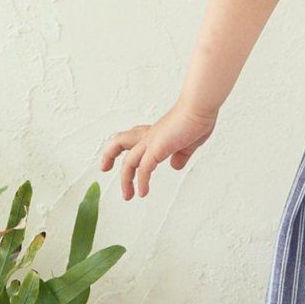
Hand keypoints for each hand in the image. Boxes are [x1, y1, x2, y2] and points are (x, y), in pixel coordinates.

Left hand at [100, 103, 217, 199]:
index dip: (123, 147)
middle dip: (109, 155)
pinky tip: (143, 193)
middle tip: (104, 168)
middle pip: (119, 142)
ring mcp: (151, 142)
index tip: (118, 157)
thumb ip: (181, 154)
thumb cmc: (198, 119)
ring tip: (128, 196)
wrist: (200, 107)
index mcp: (155, 133)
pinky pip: (144, 169)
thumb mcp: (189, 143)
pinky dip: (142, 182)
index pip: (133, 138)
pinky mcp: (157, 148)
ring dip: (126, 180)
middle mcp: (149, 136)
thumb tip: (175, 165)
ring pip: (128, 161)